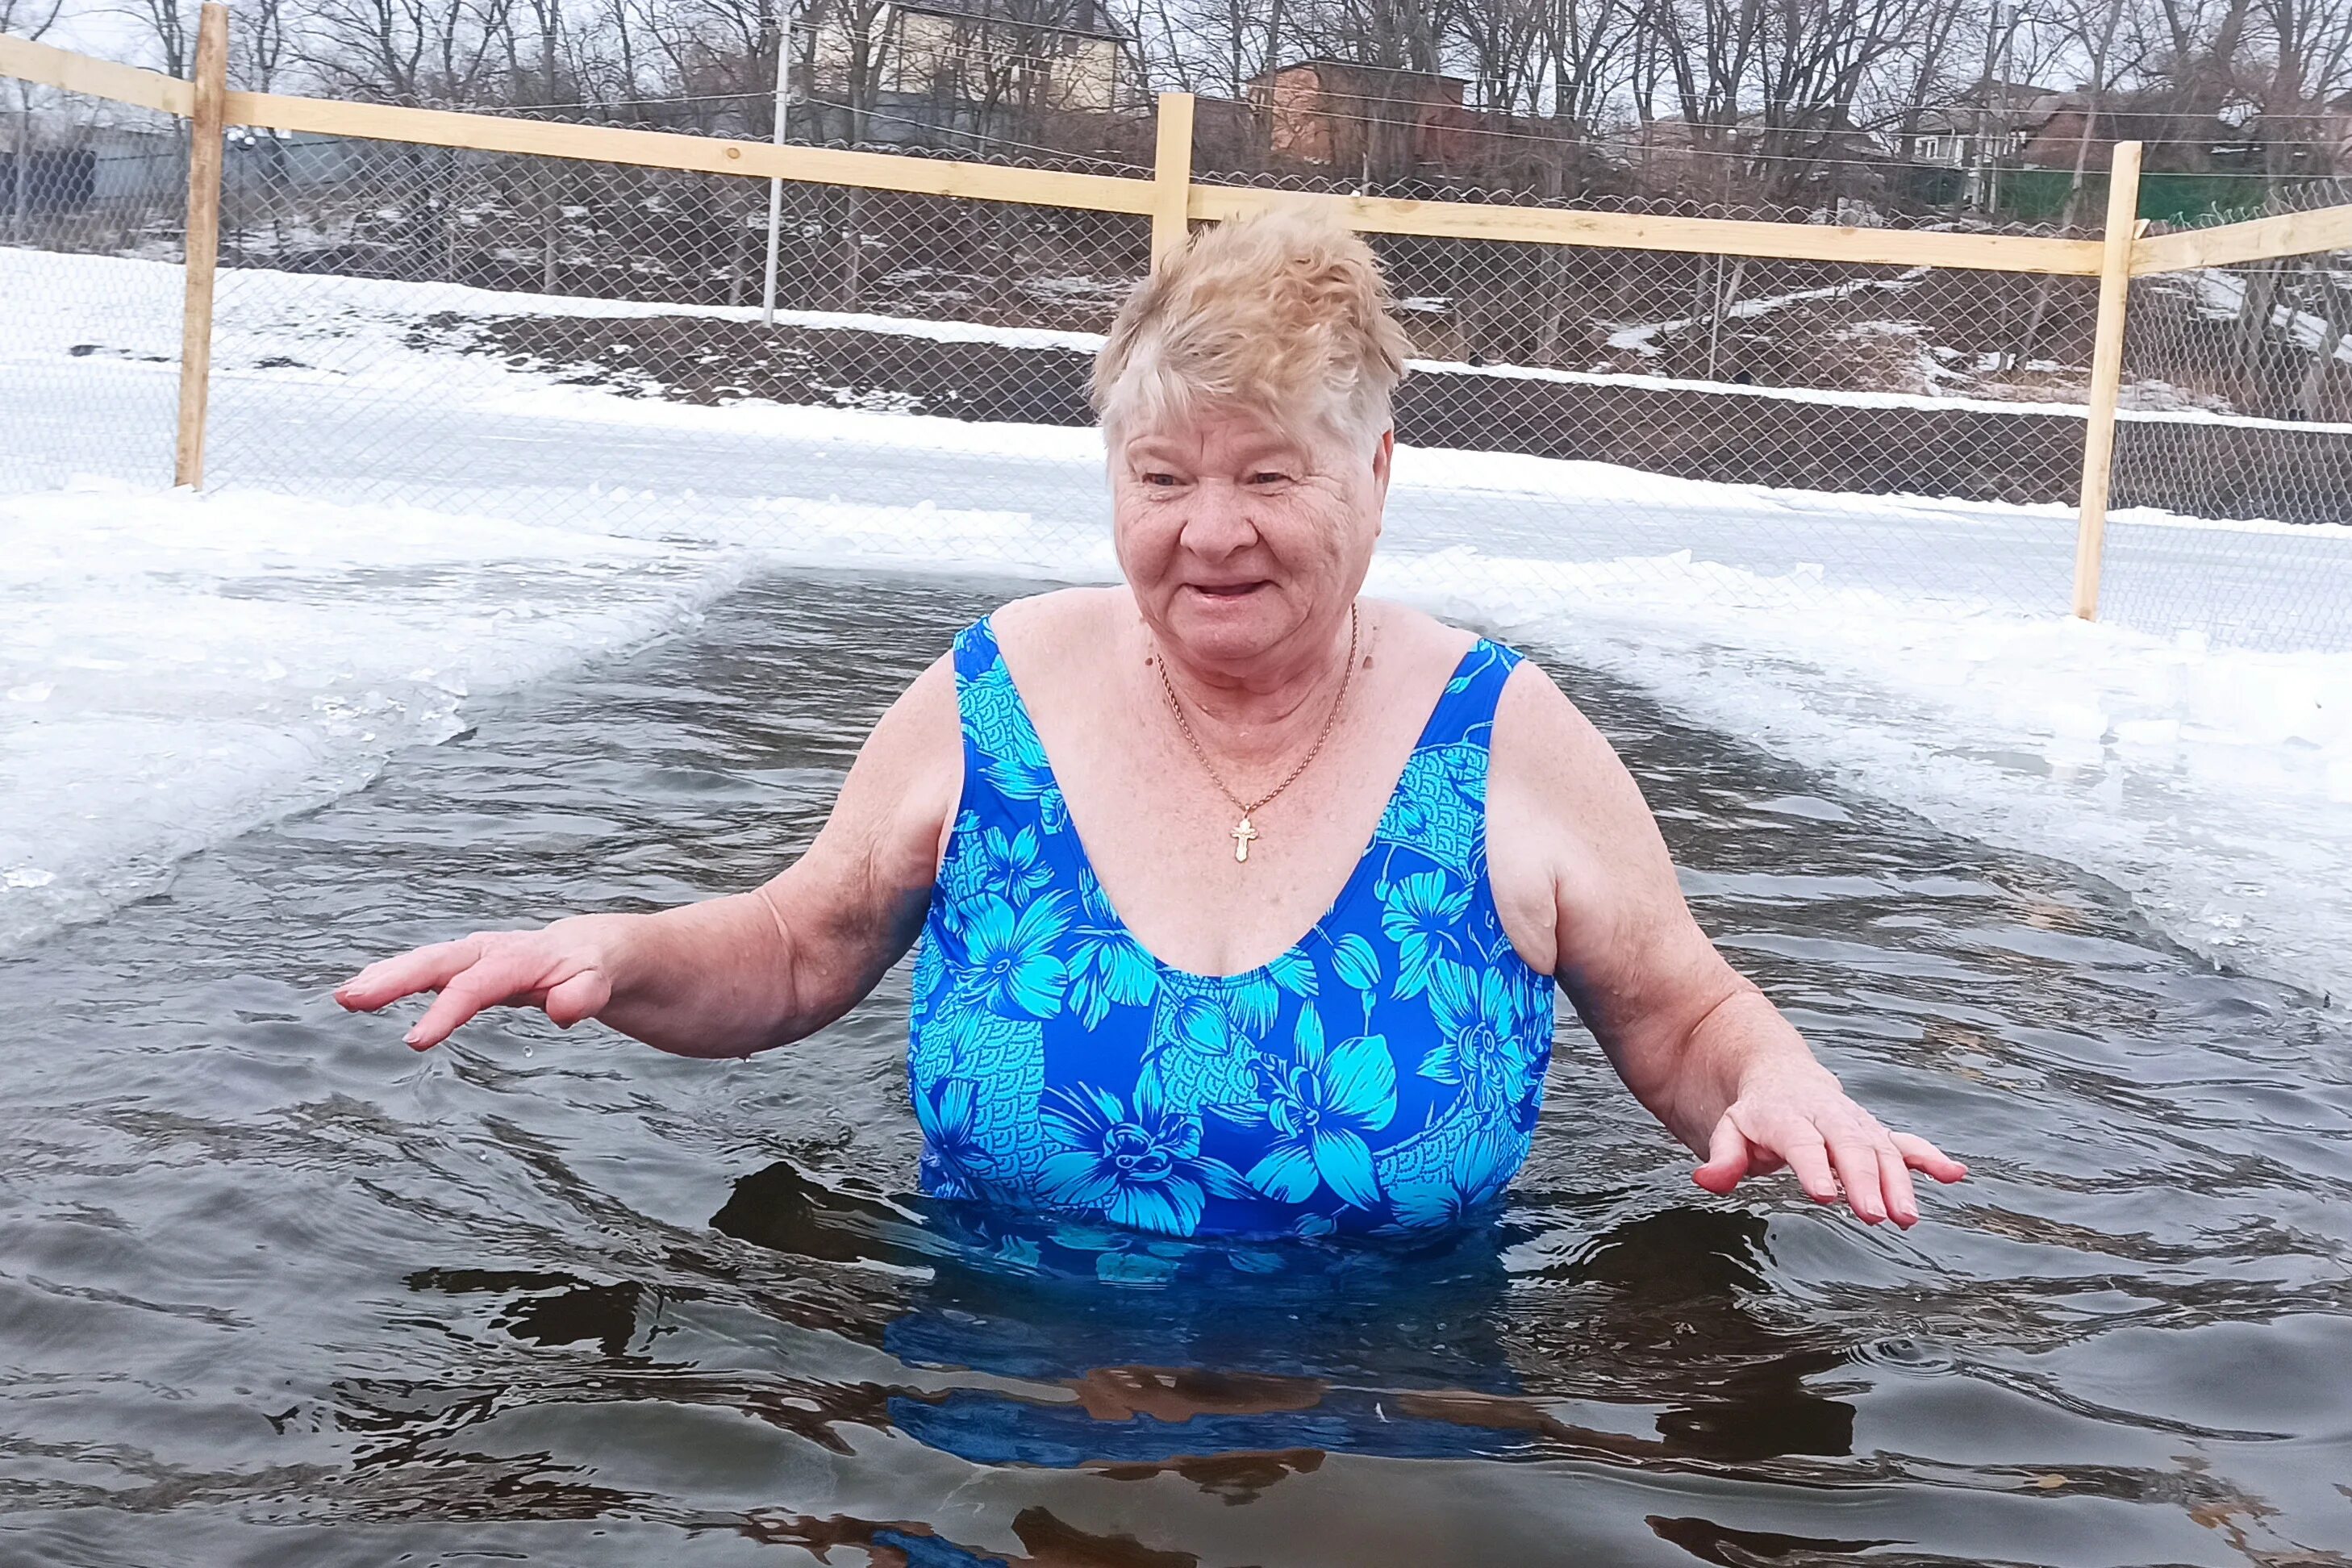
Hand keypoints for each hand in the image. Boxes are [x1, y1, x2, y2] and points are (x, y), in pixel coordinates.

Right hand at [334, 919, 622, 1049]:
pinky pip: (427, 969)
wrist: (598, 947)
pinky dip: (395, 975)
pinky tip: (364, 989)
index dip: (445, 1011)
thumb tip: (561, 1010)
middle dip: (394, 978)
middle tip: (350, 998)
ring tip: (346, 994)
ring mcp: (477, 957)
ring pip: (426, 961)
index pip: (477, 985)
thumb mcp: (603, 981)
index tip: (415, 1041)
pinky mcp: (469, 967)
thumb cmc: (598, 968)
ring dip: (385, 976)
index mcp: (521, 958)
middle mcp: (491, 952)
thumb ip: (586, 994)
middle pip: (438, 962)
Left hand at [1690, 1066, 1966, 1226]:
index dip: (1814, 1167)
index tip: (1825, 1195)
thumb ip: (1723, 1157)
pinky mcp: (1875, 1133)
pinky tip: (1954, 1175)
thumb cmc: (1754, 1115)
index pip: (1802, 1142)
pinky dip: (1930, 1158)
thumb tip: (1707, 1180)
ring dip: (1898, 1182)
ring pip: (1881, 1149)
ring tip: (1906, 1218)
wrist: (1782, 1076)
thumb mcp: (1728, 1130)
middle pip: (1848, 1146)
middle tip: (1874, 1216)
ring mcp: (1855, 1124)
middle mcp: (1827, 1117)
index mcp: (1786, 1116)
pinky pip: (1905, 1143)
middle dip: (1863, 1180)